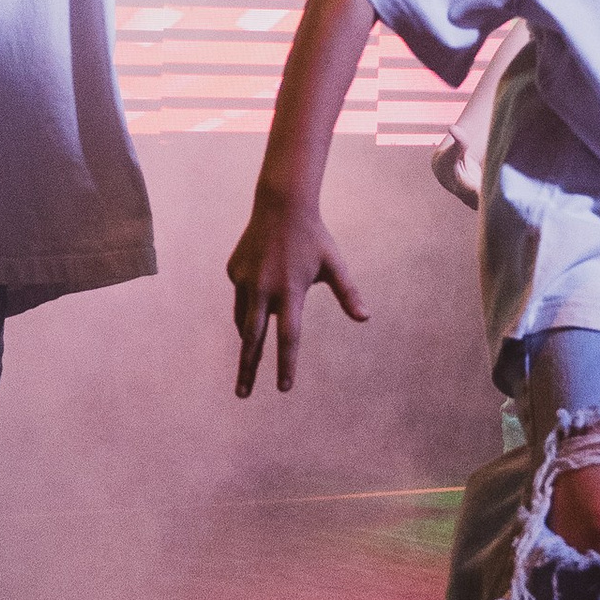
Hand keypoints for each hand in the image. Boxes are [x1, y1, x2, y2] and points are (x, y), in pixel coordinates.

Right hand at [228, 183, 367, 395]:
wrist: (281, 204)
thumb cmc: (314, 238)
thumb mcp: (334, 264)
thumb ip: (349, 293)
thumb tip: (366, 318)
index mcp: (290, 290)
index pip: (288, 337)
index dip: (286, 364)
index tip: (284, 388)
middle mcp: (263, 288)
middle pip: (253, 340)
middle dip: (248, 369)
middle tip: (242, 395)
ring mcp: (244, 280)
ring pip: (244, 320)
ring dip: (248, 339)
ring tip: (250, 358)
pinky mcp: (234, 271)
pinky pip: (241, 297)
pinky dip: (248, 305)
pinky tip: (259, 293)